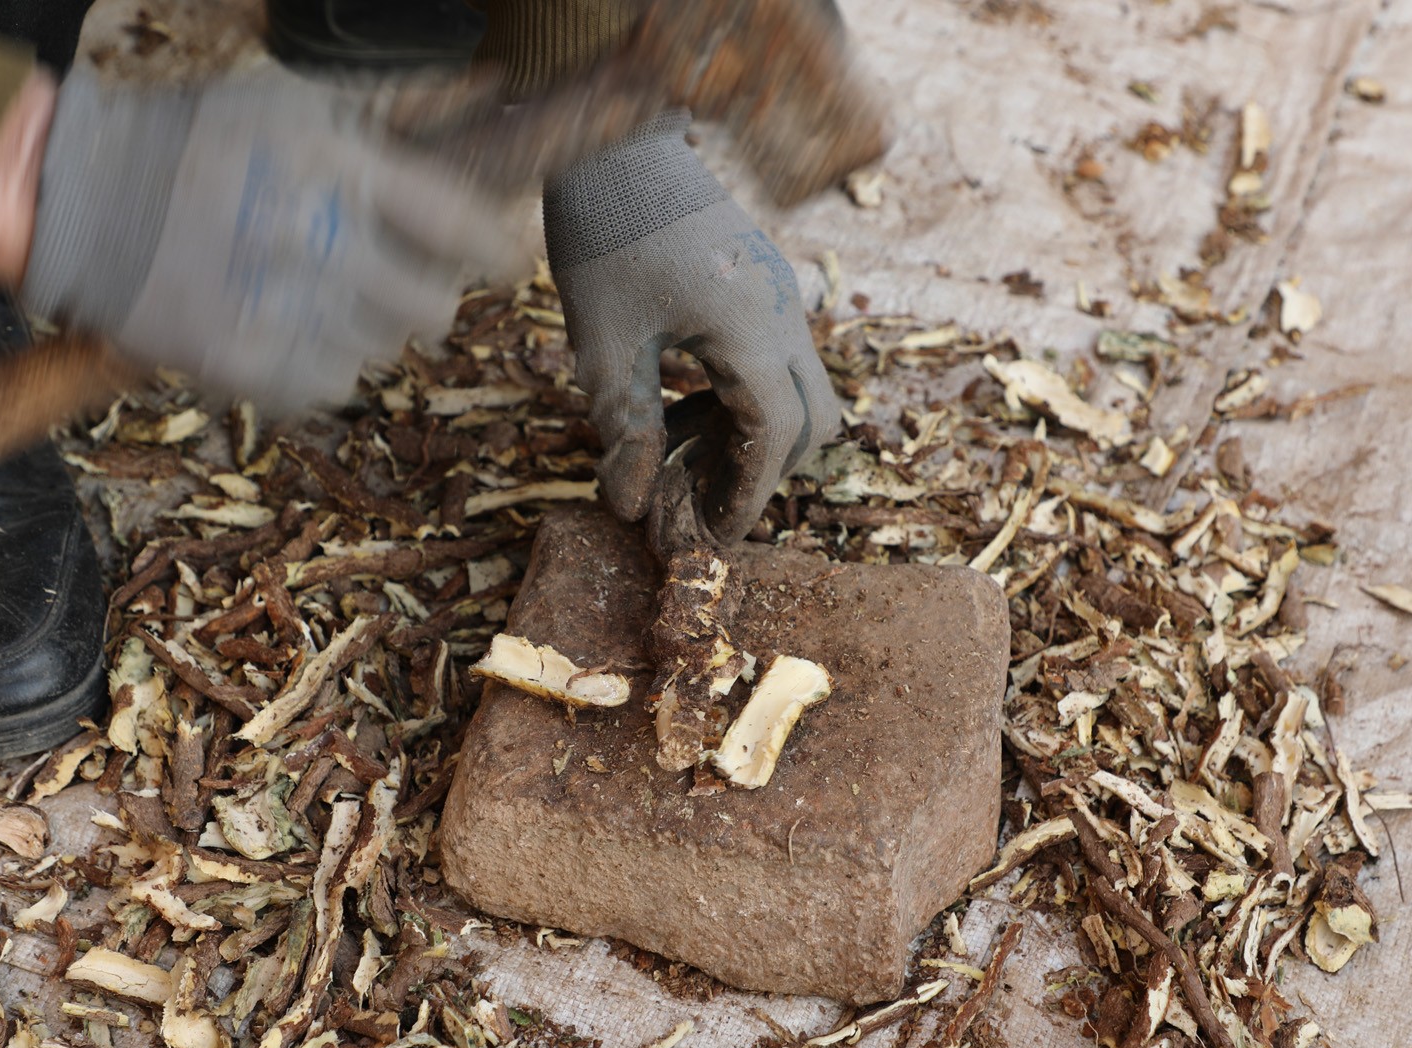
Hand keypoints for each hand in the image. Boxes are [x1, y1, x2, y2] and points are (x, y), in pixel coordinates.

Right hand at [21, 68, 520, 410]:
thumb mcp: (299, 88)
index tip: (502, 259)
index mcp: (340, 165)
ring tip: (327, 291)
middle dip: (425, 292)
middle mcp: (315, 239)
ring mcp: (274, 305)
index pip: (467, 233)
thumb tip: (494, 86)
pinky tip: (294, 327)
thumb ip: (403, 93)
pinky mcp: (234, 358)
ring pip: (380, 352)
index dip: (499, 253)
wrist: (70, 175)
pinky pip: (324, 388)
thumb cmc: (194, 120)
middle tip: (396, 272)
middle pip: (433, 309)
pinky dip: (320, 364)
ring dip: (366, 326)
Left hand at [544, 112, 841, 542]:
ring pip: (802, 395)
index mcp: (749, 329)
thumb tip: (632, 509)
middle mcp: (784, 314)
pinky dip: (744, 399)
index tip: (708, 540)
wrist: (618, 143)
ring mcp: (783, 296)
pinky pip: (779, 362)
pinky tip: (679, 404)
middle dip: (759, 474)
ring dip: (750, 436)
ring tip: (672, 451)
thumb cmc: (603, 233)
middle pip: (811, 425)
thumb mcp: (601, 343)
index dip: (745, 500)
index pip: (774, 440)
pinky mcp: (769, 286)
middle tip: (692, 503)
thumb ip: (625, 429)